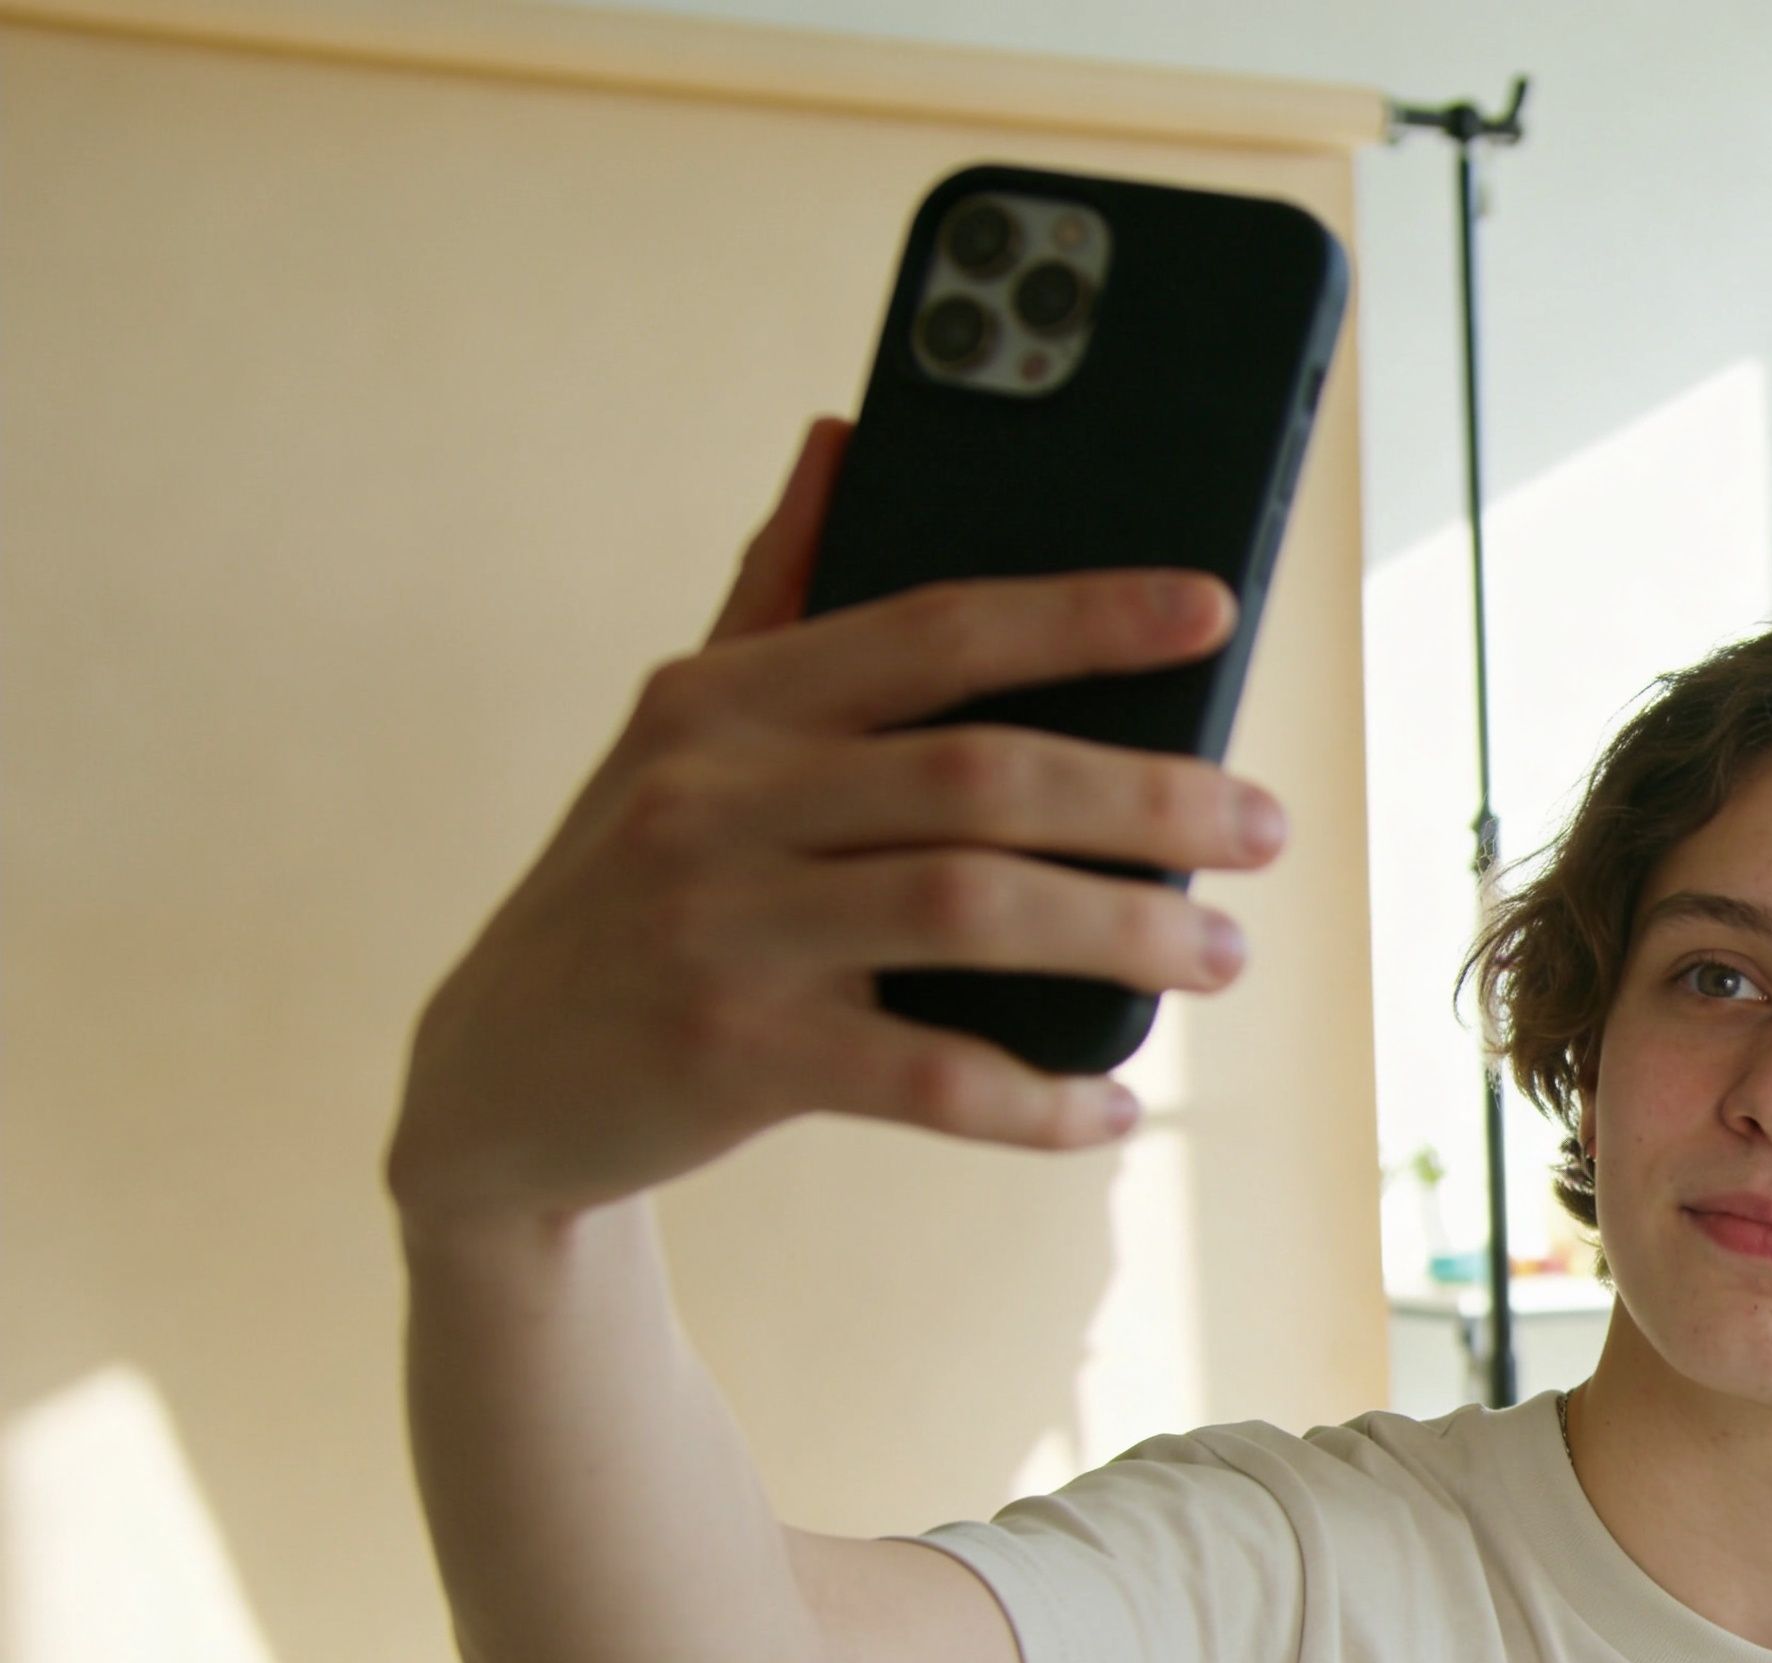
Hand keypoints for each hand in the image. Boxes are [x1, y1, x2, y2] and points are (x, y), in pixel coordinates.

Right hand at [387, 419, 1288, 1236]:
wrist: (492, 1086)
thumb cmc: (631, 888)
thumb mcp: (678, 735)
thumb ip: (773, 593)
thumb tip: (843, 433)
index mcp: (722, 699)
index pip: (931, 629)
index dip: (1081, 612)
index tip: (1214, 609)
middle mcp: (713, 797)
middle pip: (979, 775)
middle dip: (1147, 796)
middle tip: (1265, 827)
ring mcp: (717, 926)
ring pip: (969, 910)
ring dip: (1120, 930)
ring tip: (1220, 951)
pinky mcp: (726, 1054)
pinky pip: (923, 1076)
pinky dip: (1033, 1096)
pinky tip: (1110, 1106)